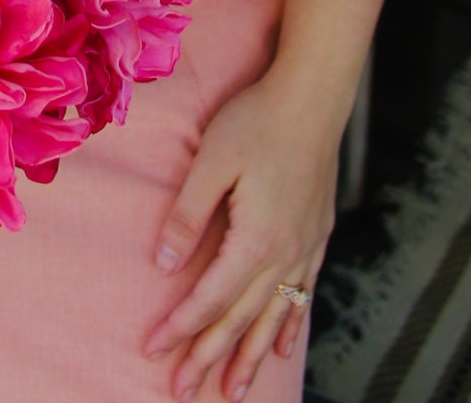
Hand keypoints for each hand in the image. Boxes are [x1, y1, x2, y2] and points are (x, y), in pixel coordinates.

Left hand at [144, 72, 338, 400]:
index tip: (153, 350)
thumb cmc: (258, 120)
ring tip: (234, 391)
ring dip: (251, 355)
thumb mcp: (212, 161)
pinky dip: (288, 324)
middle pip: (242, 318)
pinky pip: (302, 293)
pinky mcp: (316, 235)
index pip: (211, 298)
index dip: (181, 327)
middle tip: (184, 391)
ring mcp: (305, 247)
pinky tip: (280, 348)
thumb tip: (165, 265)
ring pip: (274, 315)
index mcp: (257, 240)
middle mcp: (285, 253)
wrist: (313, 96)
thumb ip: (188, 214)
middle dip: (211, 357)